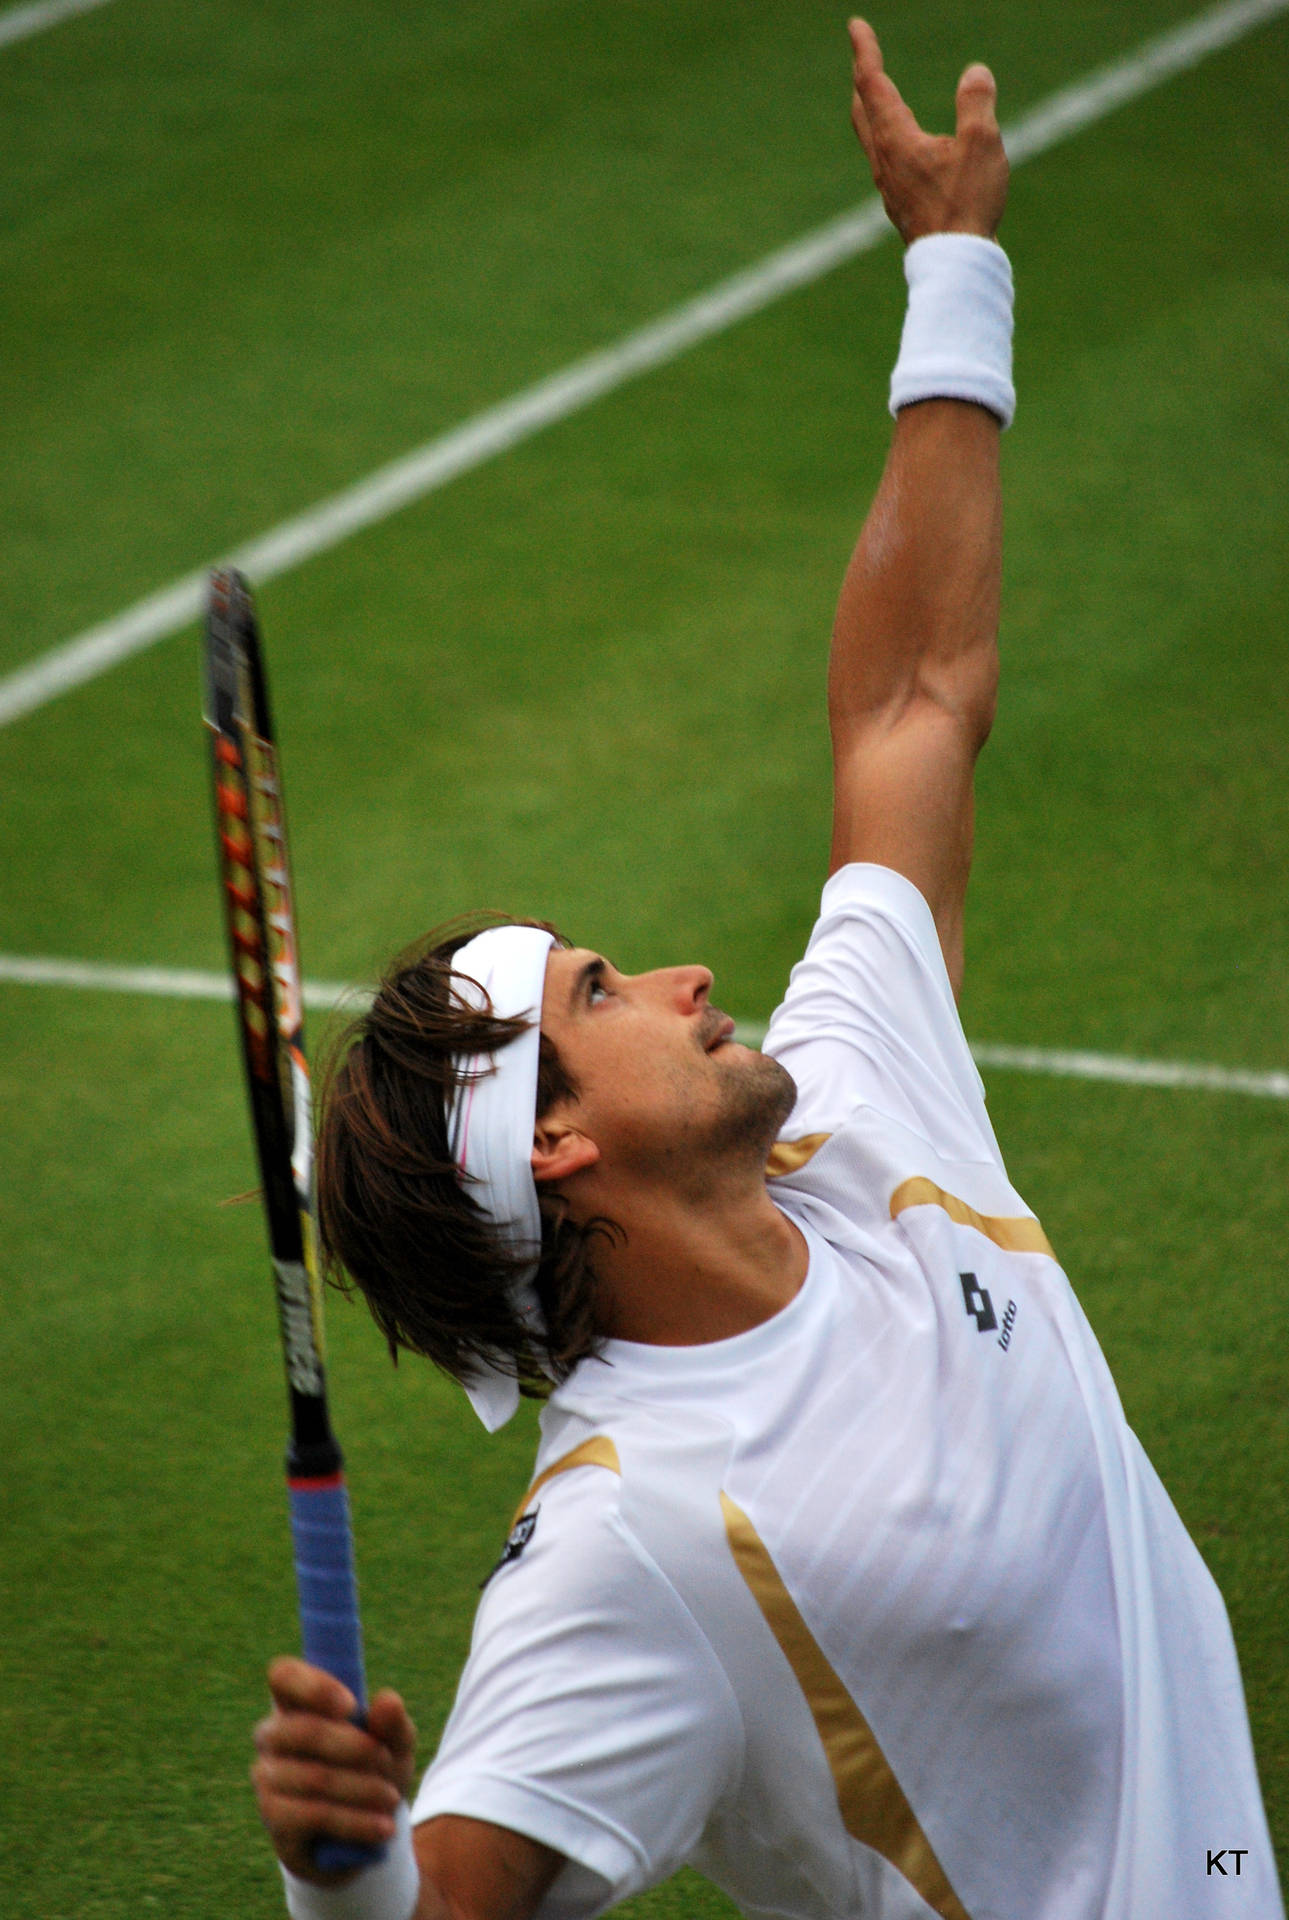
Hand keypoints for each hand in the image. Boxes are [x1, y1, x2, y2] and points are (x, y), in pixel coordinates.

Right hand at [252, 1657, 417, 1883]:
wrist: (364, 1834)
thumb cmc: (375, 1771)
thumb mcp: (395, 1745)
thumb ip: (393, 1722)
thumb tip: (386, 1701)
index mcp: (298, 1703)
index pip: (283, 1676)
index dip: (313, 1686)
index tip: (351, 1706)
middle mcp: (272, 1735)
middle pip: (302, 1730)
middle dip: (354, 1747)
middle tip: (384, 1760)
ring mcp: (267, 1776)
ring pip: (314, 1777)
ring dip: (362, 1789)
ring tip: (391, 1799)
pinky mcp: (273, 1818)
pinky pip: (313, 1815)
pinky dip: (355, 1820)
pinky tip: (383, 1826)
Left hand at [848, 18, 1007, 243]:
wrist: (954, 265)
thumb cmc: (966, 205)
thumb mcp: (981, 143)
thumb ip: (976, 102)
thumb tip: (974, 72)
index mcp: (895, 139)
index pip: (873, 84)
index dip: (865, 51)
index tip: (855, 26)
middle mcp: (883, 162)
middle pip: (862, 111)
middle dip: (862, 81)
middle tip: (864, 60)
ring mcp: (889, 187)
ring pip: (870, 139)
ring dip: (871, 111)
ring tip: (877, 99)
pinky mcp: (900, 207)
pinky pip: (886, 163)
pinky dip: (887, 140)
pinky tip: (901, 150)